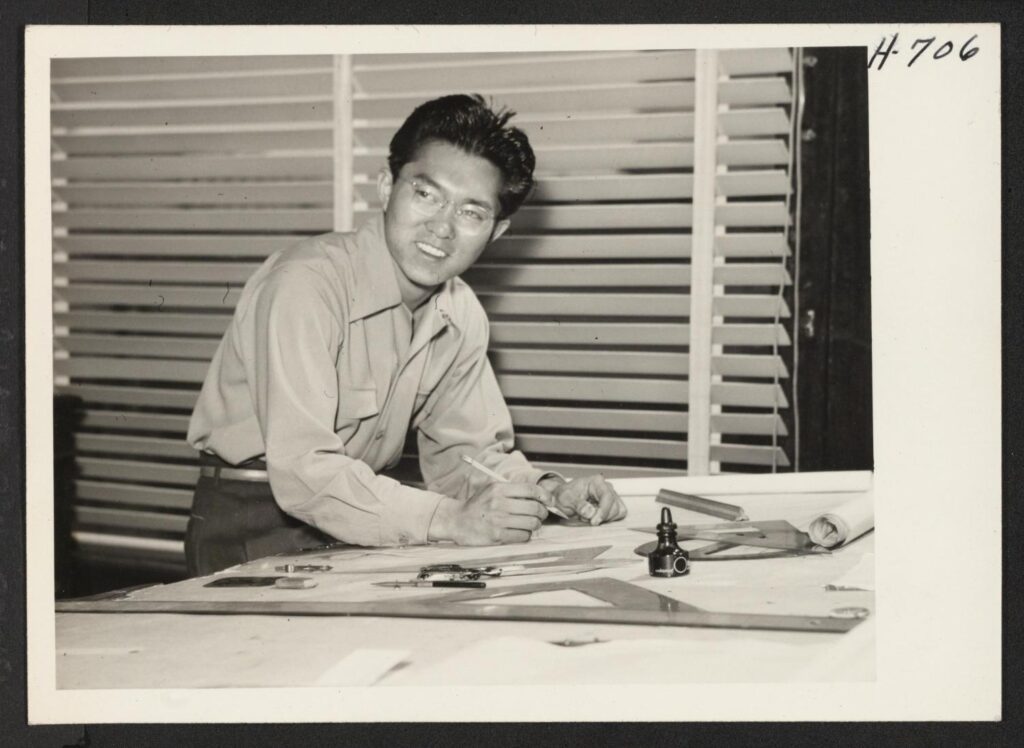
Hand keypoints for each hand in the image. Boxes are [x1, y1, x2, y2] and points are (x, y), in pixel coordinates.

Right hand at [428, 481, 548, 544]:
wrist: (457, 521)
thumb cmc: (478, 505)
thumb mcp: (492, 490)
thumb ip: (513, 490)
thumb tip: (541, 496)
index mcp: (499, 489)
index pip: (531, 490)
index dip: (545, 495)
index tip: (549, 501)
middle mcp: (499, 503)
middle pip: (534, 508)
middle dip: (543, 513)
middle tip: (541, 515)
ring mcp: (498, 520)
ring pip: (531, 523)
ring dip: (535, 525)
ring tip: (530, 524)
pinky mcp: (497, 536)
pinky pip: (523, 536)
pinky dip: (526, 535)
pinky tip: (520, 532)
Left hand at [543, 474, 626, 525]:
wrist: (562, 499)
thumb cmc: (564, 496)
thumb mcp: (566, 499)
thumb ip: (578, 505)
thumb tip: (590, 512)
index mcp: (596, 481)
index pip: (607, 496)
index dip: (603, 511)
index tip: (594, 521)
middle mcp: (606, 487)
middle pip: (614, 505)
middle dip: (601, 516)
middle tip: (585, 518)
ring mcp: (611, 496)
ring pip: (618, 511)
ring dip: (604, 518)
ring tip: (589, 516)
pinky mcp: (612, 505)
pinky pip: (618, 515)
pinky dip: (608, 519)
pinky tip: (596, 517)